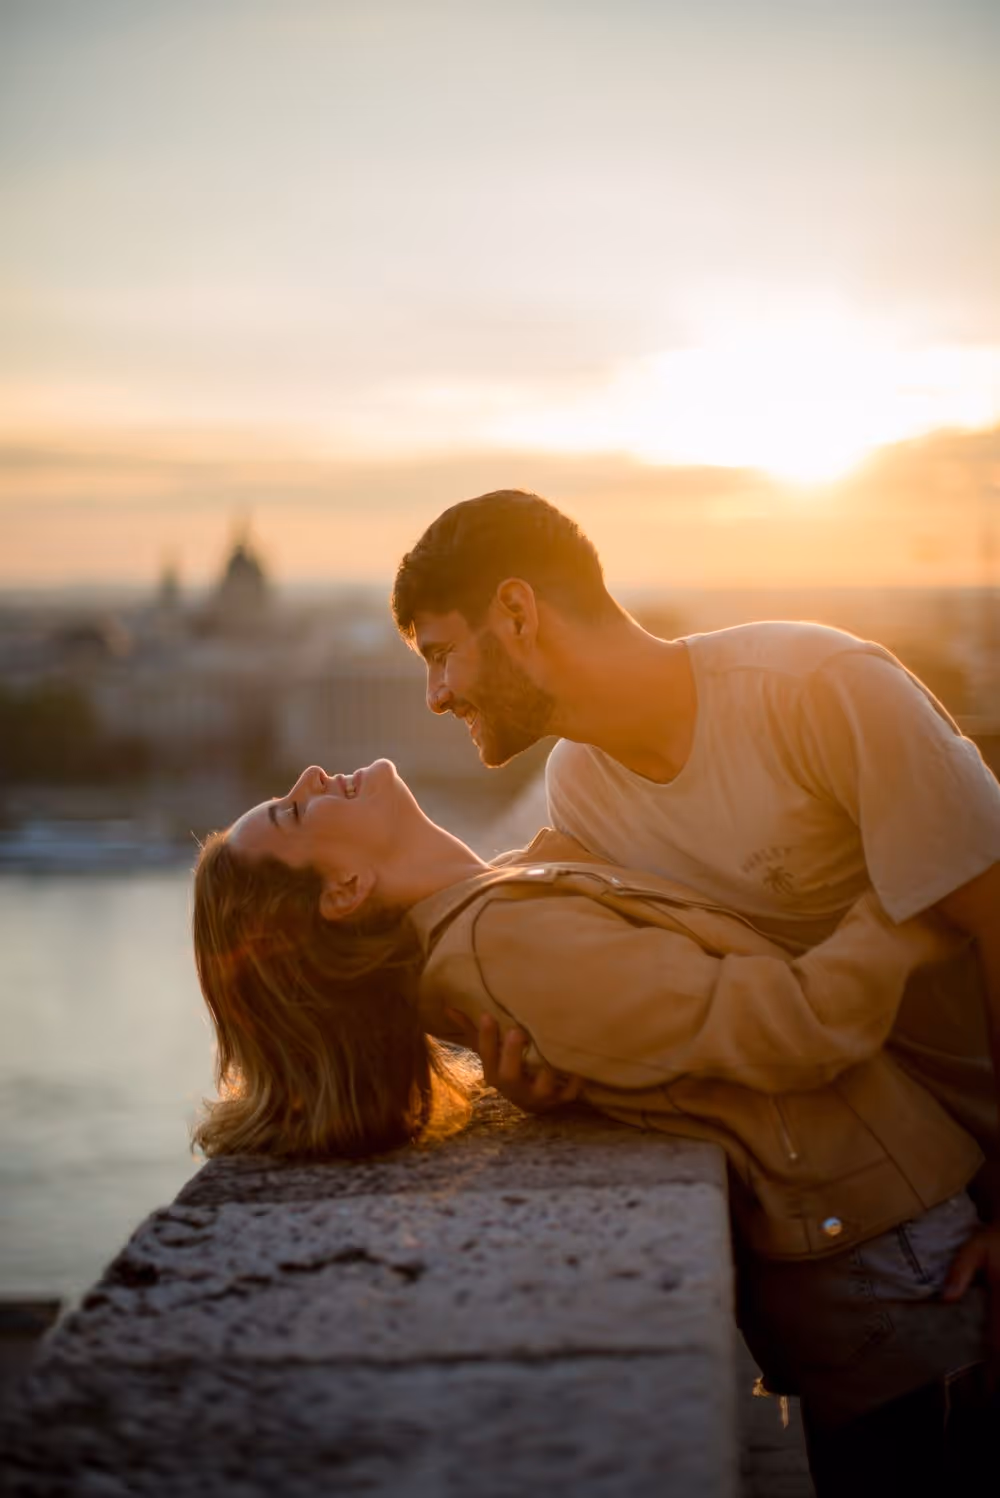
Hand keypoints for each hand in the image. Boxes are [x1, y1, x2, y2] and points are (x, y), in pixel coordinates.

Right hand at [445, 1009, 584, 1113]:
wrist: (532, 1102)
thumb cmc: (508, 1069)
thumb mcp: (490, 1053)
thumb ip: (472, 1032)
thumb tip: (448, 1007)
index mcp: (495, 1074)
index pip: (485, 1056)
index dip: (486, 1038)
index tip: (487, 1015)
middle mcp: (515, 1088)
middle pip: (509, 1075)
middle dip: (512, 1054)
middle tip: (517, 1030)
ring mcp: (539, 1096)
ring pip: (542, 1088)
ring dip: (546, 1072)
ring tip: (550, 1052)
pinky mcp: (561, 1099)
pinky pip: (570, 1094)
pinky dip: (575, 1083)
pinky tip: (579, 1068)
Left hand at [943, 1224, 999, 1381]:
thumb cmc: (996, 1240)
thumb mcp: (975, 1247)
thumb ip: (961, 1270)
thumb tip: (947, 1298)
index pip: (998, 1339)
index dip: (993, 1367)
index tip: (985, 1388)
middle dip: (996, 1372)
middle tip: (984, 1393)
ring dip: (997, 1360)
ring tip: (987, 1385)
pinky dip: (998, 1348)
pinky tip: (993, 1357)